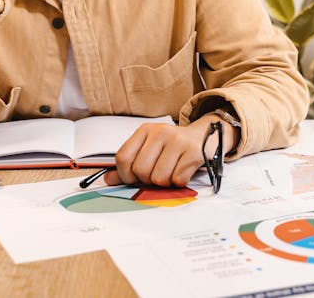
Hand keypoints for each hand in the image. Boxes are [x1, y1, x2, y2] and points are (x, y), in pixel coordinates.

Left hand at [104, 116, 235, 187]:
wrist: (205, 135)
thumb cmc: (173, 146)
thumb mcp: (149, 148)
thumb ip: (129, 164)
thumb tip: (108, 180)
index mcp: (145, 130)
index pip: (123, 158)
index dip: (125, 175)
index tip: (133, 179)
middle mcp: (160, 132)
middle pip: (141, 171)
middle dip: (148, 180)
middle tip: (157, 175)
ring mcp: (178, 141)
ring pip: (159, 178)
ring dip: (165, 183)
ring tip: (171, 172)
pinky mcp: (194, 152)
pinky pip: (178, 180)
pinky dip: (179, 182)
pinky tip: (183, 171)